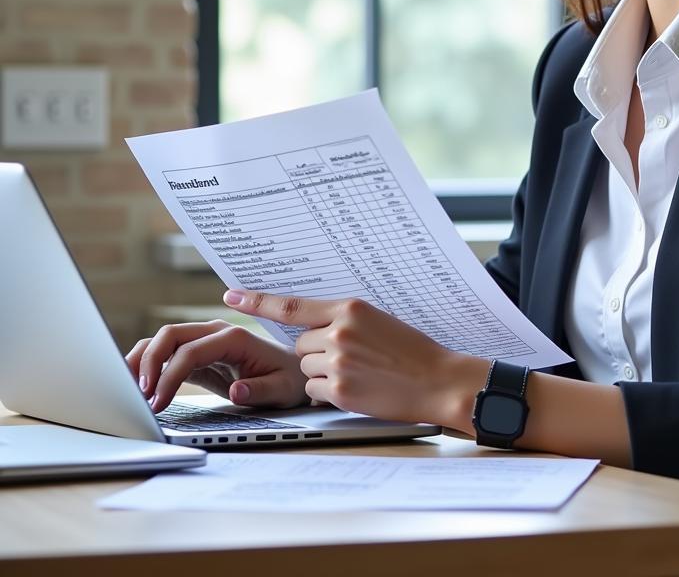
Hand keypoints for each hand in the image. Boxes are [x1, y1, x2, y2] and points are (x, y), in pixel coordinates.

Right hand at [125, 320, 308, 414]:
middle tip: (137, 395)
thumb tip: (236, 391)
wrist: (296, 371)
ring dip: (143, 360)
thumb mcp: (282, 389)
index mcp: (234, 338)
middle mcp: (217, 332)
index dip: (169, 375)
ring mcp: (205, 341)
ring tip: (128, 389)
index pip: (190, 351)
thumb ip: (259, 390)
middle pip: (170, 335)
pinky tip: (138, 385)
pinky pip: (168, 354)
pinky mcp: (199, 355)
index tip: (157, 402)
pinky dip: (150, 366)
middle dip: (149, 362)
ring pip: (164, 340)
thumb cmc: (290, 379)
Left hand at [223, 289, 489, 428]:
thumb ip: (343, 319)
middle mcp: (339, 332)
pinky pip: (314, 391)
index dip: (257, 300)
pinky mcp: (340, 391)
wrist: (439, 380)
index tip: (231, 294)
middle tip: (350, 357)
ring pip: (304, 369)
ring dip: (322, 374)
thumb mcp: (379, 320)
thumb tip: (313, 325)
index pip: (291, 305)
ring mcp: (338, 362)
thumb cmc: (412, 350)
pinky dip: (329, 392)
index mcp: (349, 307)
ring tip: (359, 373)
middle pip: (300, 343)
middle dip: (316, 352)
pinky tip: (358, 388)